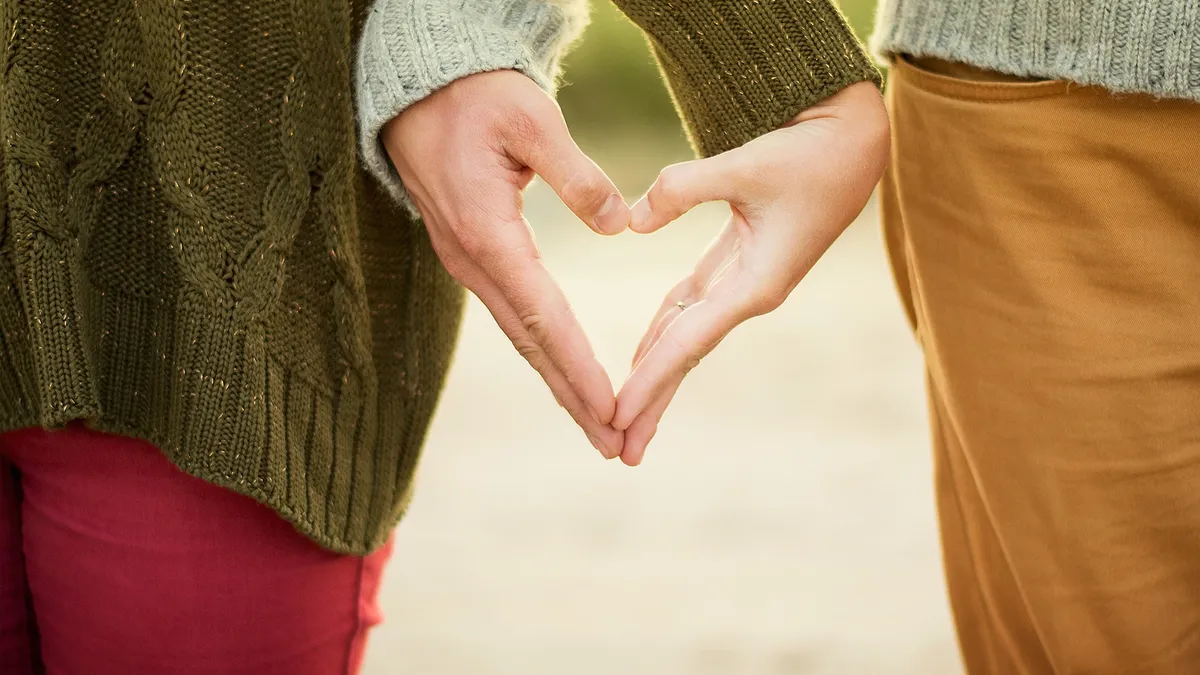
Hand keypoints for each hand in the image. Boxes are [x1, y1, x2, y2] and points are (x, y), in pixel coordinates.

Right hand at [381, 70, 631, 457]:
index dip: (578, 366)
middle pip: (530, 343)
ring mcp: (468, 261)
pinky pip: (512, 314)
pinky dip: (543, 350)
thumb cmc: (476, 96)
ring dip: (559, 381)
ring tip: (598, 424)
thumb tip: (619, 225)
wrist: (417, 87)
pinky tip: (565, 372)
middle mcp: (472, 260)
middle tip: (613, 443)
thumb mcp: (531, 120)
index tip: (611, 408)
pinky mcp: (472, 254)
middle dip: (572, 396)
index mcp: (488, 233)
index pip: (542, 315)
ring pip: (520, 335)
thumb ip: (576, 174)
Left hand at [613, 81, 889, 464]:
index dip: (649, 381)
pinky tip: (642, 355)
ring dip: (655, 374)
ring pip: (687, 336)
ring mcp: (745, 282)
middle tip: (617, 450)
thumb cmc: (810, 153)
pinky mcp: (740, 262)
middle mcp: (749, 294)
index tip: (616, 417)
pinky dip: (664, 331)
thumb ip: (683, 189)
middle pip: (686, 357)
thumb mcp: (746, 165)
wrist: (855, 141)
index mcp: (756, 285)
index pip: (688, 343)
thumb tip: (630, 222)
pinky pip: (692, 307)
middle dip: (652, 402)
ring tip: (624, 416)